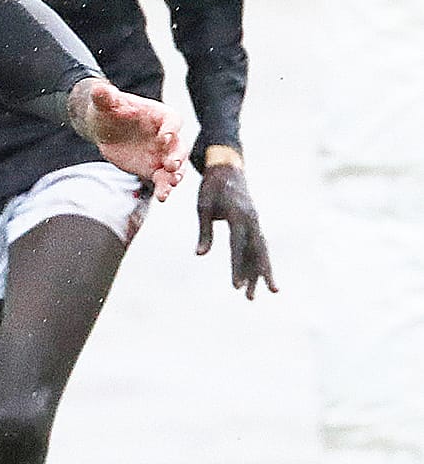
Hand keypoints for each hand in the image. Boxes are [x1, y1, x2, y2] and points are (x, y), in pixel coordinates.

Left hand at [69, 77, 182, 200]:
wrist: (105, 129)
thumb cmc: (109, 112)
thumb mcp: (105, 104)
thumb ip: (106, 97)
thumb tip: (99, 88)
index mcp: (159, 115)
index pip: (172, 120)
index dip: (170, 128)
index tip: (163, 137)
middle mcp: (166, 135)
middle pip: (180, 145)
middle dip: (177, 155)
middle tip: (171, 165)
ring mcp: (162, 153)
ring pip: (176, 166)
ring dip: (176, 176)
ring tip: (171, 185)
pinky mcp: (155, 169)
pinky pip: (163, 180)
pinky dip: (164, 188)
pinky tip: (162, 198)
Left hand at [197, 164, 276, 297]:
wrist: (227, 167)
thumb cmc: (211, 187)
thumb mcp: (203, 206)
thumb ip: (204, 231)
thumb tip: (200, 255)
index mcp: (239, 215)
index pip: (238, 245)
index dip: (237, 266)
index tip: (235, 286)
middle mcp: (252, 220)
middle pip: (257, 252)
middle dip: (258, 275)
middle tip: (253, 297)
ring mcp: (255, 223)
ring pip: (261, 251)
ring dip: (261, 272)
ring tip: (262, 294)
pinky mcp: (253, 224)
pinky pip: (258, 246)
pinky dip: (258, 261)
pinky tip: (257, 277)